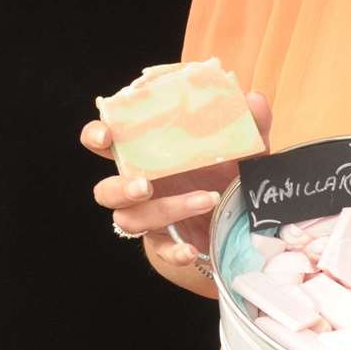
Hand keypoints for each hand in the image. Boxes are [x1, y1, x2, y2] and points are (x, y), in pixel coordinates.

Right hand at [81, 91, 272, 269]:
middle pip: (105, 191)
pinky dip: (174, 251)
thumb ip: (248, 123)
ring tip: (205, 199)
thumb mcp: (243, 148)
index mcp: (148, 155)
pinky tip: (192, 249)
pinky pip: (160, 251)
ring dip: (165, 209)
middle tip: (146, 184)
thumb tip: (254, 98)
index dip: (96, 136)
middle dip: (121, 187)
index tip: (107, 136)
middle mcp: (141, 186)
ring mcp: (150, 218)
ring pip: (131, 220)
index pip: (105, 142)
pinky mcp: (166, 244)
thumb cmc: (226, 173)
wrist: (238, 220)